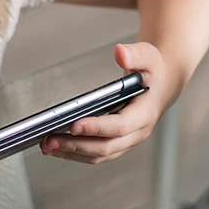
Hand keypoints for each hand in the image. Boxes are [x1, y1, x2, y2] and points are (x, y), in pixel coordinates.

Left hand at [40, 42, 170, 164]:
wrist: (162, 85)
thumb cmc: (153, 71)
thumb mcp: (148, 56)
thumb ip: (134, 54)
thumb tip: (120, 53)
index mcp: (145, 113)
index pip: (120, 126)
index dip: (97, 127)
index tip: (74, 124)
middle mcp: (137, 132)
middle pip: (106, 147)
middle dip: (76, 145)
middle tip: (50, 139)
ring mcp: (127, 141)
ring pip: (99, 155)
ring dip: (72, 153)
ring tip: (46, 145)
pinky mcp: (118, 144)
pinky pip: (96, 154)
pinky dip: (75, 153)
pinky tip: (56, 146)